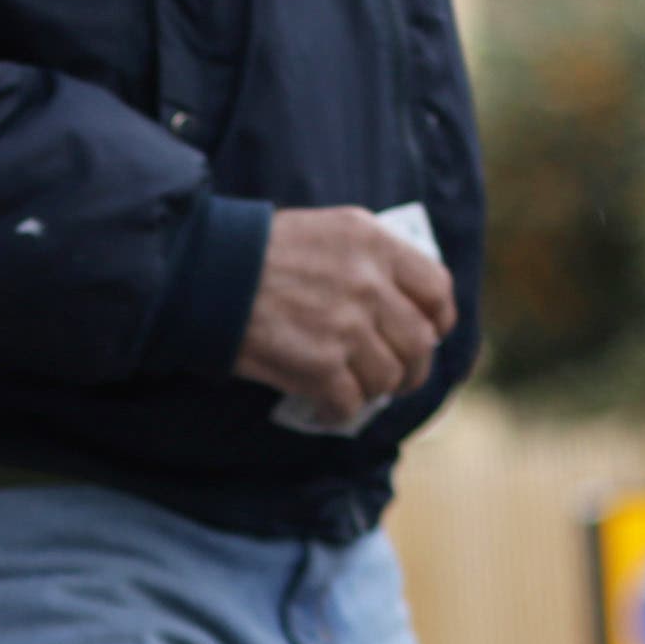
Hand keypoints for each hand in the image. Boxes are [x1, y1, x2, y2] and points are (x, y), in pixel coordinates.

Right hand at [232, 207, 455, 430]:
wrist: (205, 272)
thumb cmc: (256, 251)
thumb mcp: (326, 231)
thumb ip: (367, 258)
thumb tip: (395, 302)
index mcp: (375, 244)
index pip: (437, 289)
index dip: (439, 320)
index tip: (430, 334)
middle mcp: (370, 284)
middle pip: (419, 342)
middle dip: (412, 368)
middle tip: (395, 380)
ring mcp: (347, 327)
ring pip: (388, 377)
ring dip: (373, 391)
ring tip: (353, 391)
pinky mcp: (320, 365)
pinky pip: (350, 403)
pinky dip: (340, 412)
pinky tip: (326, 408)